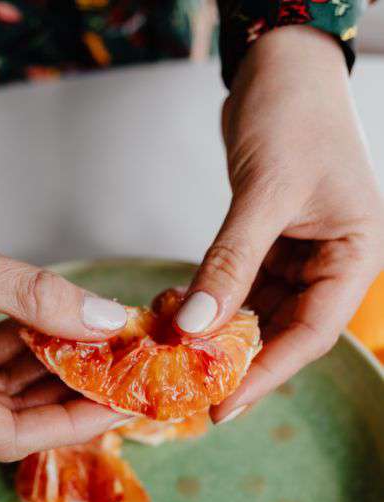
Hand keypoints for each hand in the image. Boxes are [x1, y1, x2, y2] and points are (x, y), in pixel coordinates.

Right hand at [0, 187, 127, 459]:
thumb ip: (33, 295)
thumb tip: (102, 319)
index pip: (7, 435)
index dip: (68, 425)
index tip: (114, 409)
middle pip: (6, 415)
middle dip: (63, 395)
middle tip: (114, 376)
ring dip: (44, 366)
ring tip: (92, 347)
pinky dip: (18, 341)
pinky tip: (52, 324)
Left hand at [175, 26, 383, 422]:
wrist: (281, 67)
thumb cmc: (293, 115)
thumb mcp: (265, 193)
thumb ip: (230, 263)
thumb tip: (193, 328)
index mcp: (354, 256)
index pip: (312, 332)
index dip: (267, 372)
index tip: (224, 404)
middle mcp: (330, 264)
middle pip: (284, 331)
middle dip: (238, 360)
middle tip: (193, 392)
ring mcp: (299, 256)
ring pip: (258, 313)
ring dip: (218, 334)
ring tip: (178, 359)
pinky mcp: (268, 246)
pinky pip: (239, 288)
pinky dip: (210, 304)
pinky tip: (178, 316)